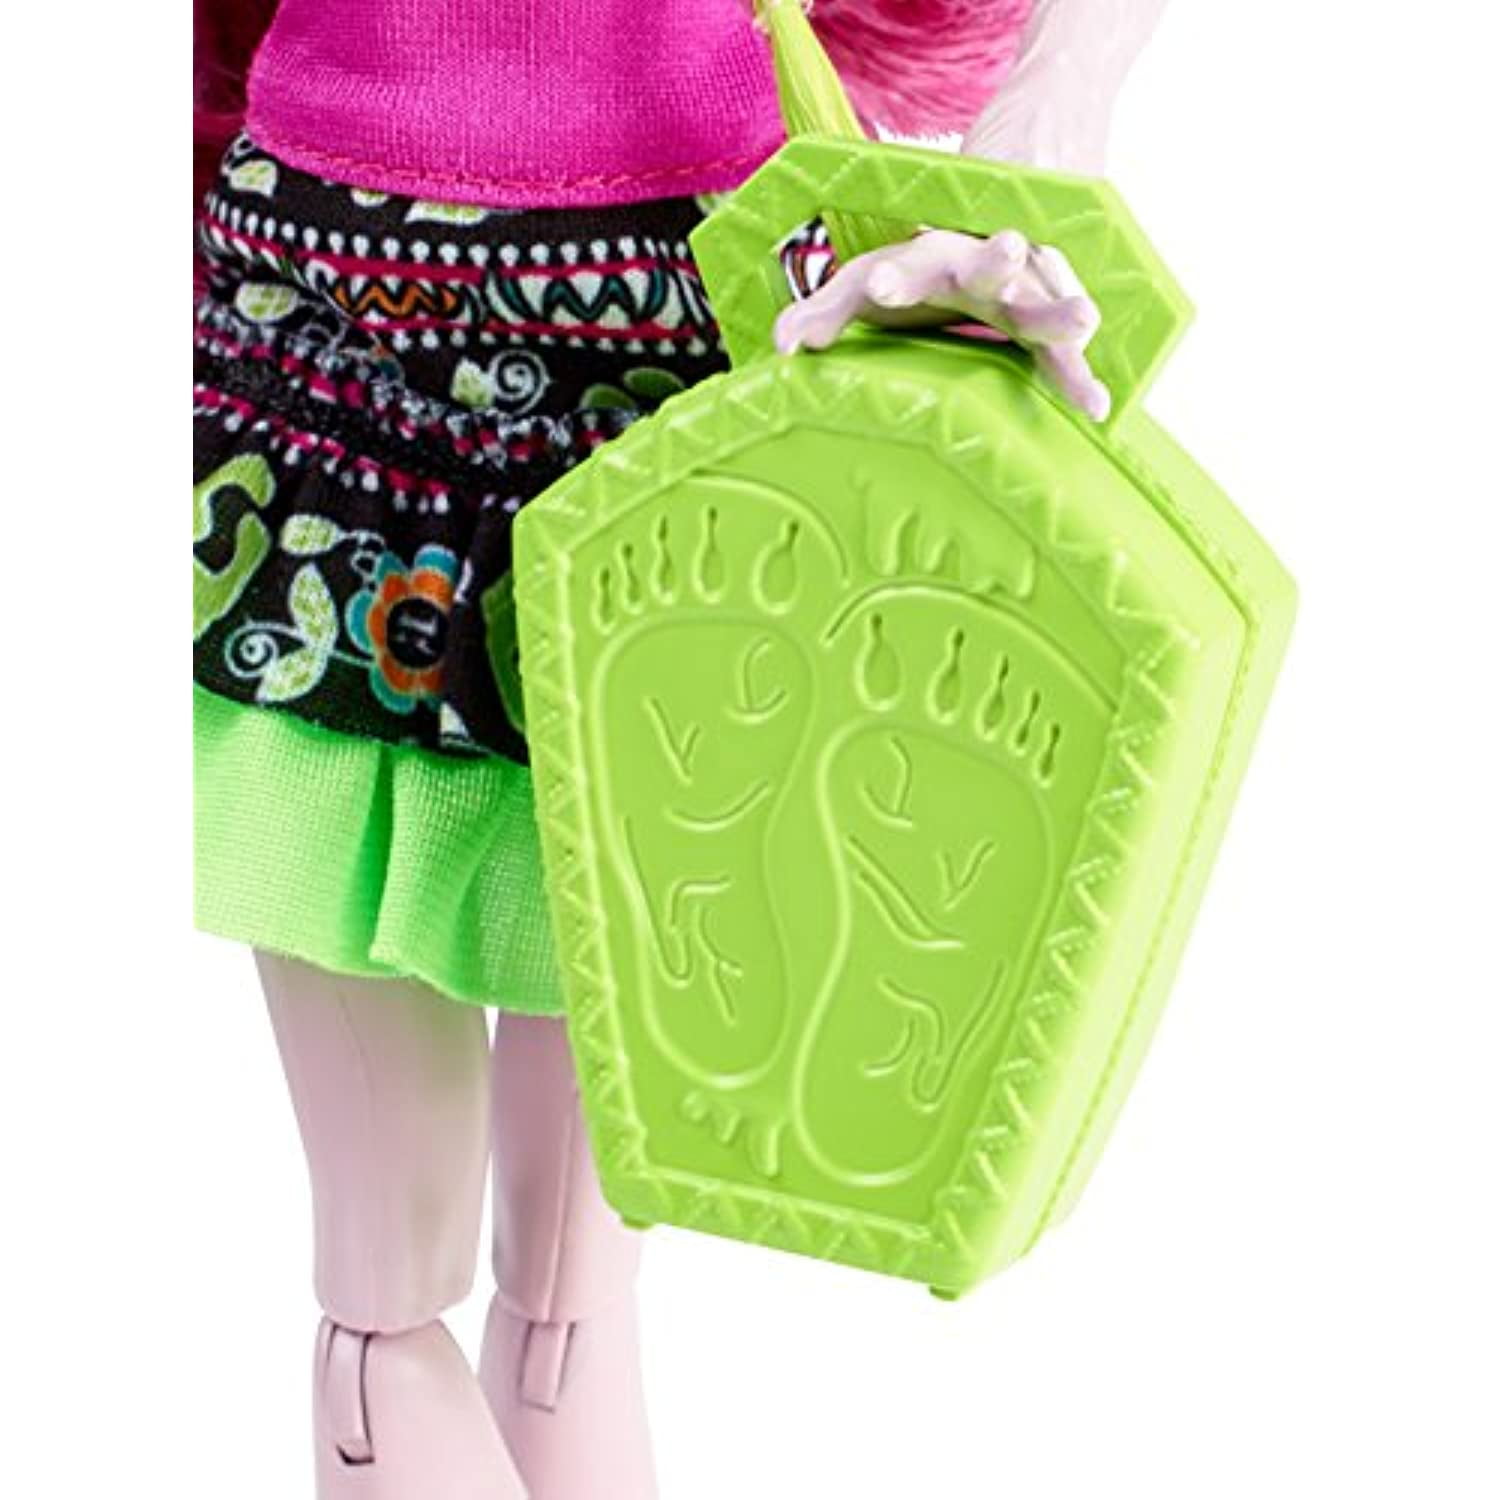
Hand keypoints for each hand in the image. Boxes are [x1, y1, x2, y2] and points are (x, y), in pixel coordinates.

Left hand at [773, 229, 1110, 421]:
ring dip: (1061, 310)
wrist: (980, 248)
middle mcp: (978, 268)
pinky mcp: (1045, 327)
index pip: (905, 264)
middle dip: (993, 258)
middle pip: (985, 263)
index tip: (880, 287)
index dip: (893, 278)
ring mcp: (1020, 293)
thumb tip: (780, 347)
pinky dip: (1080, 379)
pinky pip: (1064, 355)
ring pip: (1042, 299)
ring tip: (1086, 320)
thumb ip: (821, 315)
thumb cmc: (910, 280)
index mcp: (925, 260)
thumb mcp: (862, 291)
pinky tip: (1097, 409)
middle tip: (1007, 246)